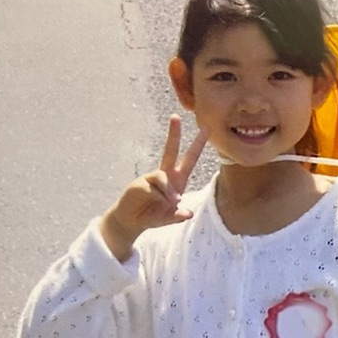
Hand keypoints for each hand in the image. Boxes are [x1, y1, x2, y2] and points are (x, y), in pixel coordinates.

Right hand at [100, 115, 208, 260]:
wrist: (131, 221)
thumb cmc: (152, 216)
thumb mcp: (169, 218)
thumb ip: (178, 216)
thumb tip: (188, 213)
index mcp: (177, 180)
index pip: (189, 159)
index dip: (197, 145)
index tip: (205, 129)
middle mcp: (165, 175)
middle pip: (170, 151)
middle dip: (173, 134)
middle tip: (175, 116)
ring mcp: (152, 178)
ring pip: (163, 178)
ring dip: (168, 193)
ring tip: (171, 203)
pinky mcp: (140, 183)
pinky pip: (154, 188)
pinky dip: (158, 197)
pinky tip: (153, 203)